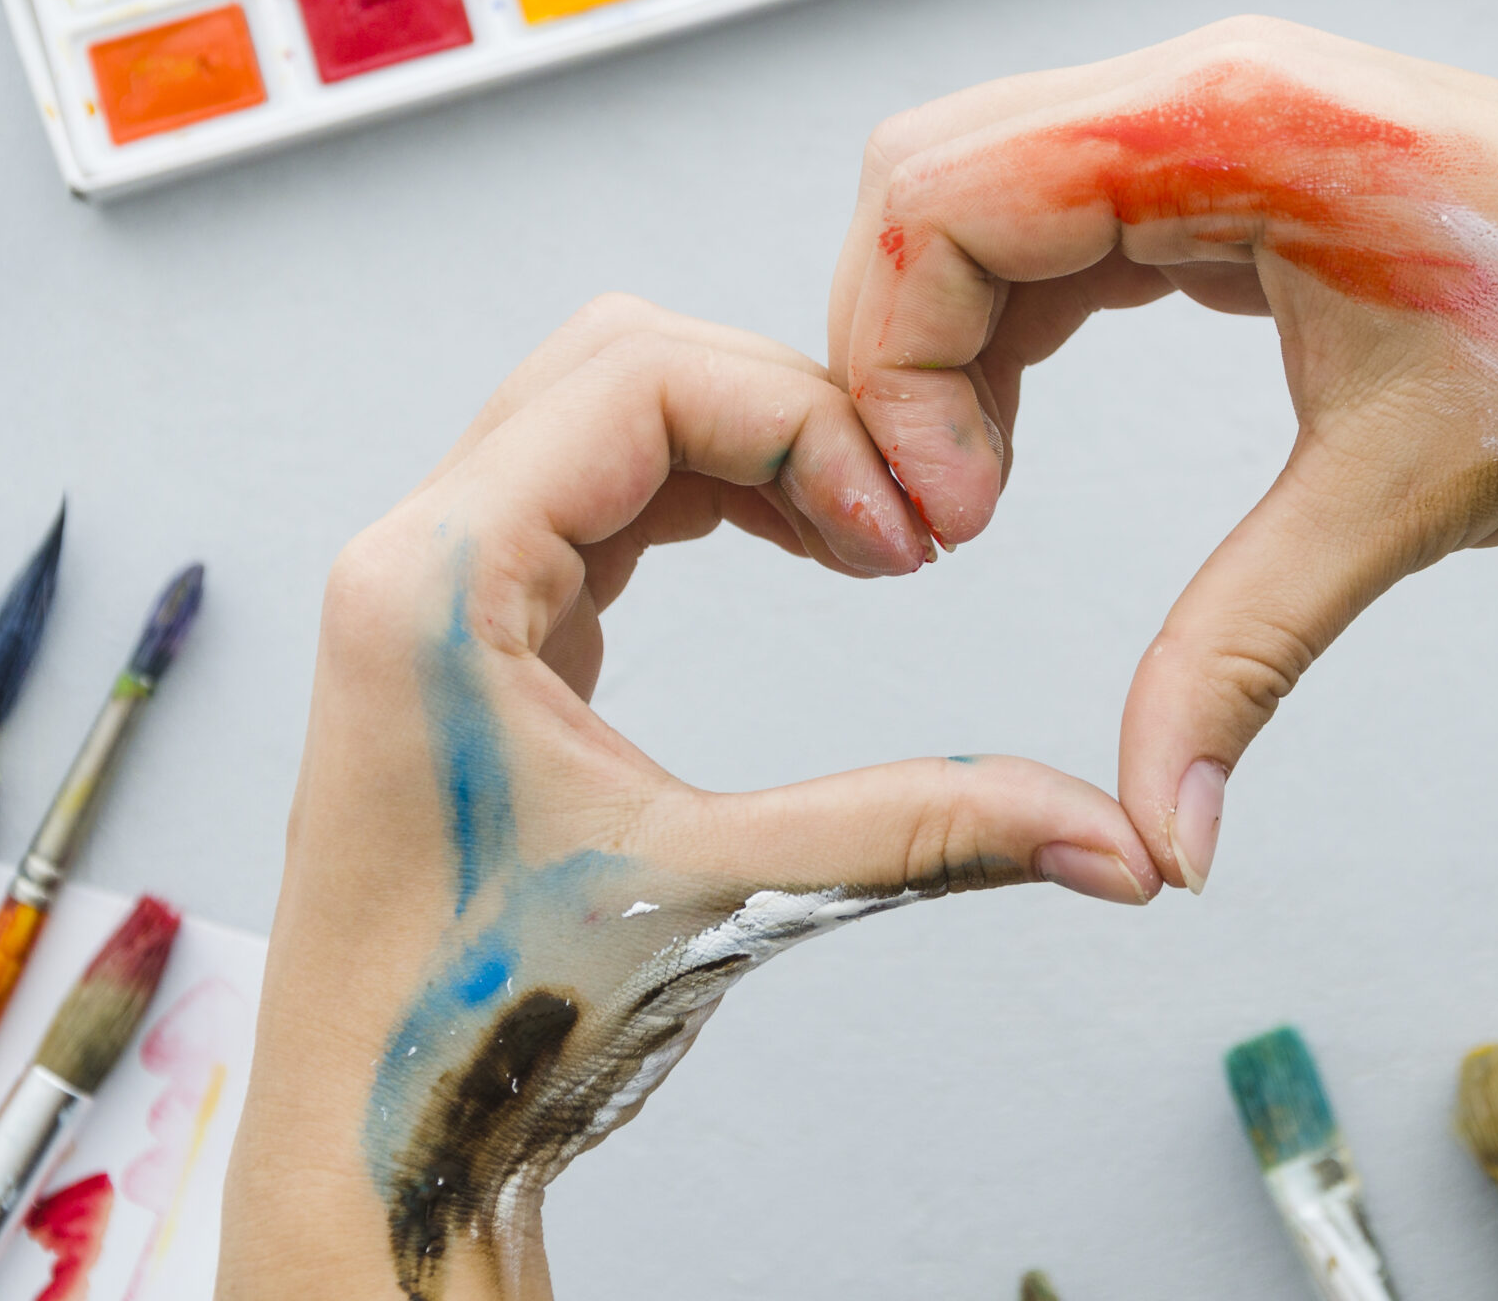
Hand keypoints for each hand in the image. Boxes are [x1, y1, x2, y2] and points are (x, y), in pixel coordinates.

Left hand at [219, 298, 1162, 1300]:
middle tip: (895, 520)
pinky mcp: (466, 624)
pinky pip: (591, 484)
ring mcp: (430, 586)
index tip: (896, 540)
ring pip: (602, 407)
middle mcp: (412, 558)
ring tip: (860, 537)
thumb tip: (1114, 841)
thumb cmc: (491, 1029)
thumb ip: (924, 835)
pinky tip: (791, 549)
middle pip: (619, 360)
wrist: (383, 1137)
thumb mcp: (725, 898)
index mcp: (432, 586)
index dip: (801, 423)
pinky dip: (707, 492)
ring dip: (749, 444)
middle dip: (783, 408)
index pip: (638, 379)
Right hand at [829, 16, 1497, 891]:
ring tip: (976, 495)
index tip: (951, 526)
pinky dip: (1013, 325)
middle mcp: (1202, 81)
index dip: (898, 369)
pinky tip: (1020, 433)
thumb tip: (1160, 842)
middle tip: (942, 518)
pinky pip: (1060, 220)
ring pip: (980, 193)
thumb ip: (1243, 659)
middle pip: (926, 178)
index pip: (937, 198)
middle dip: (895, 351)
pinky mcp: (1237, 161)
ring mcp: (1217, 110)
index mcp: (1226, 117)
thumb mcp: (1398, 508)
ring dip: (947, 342)